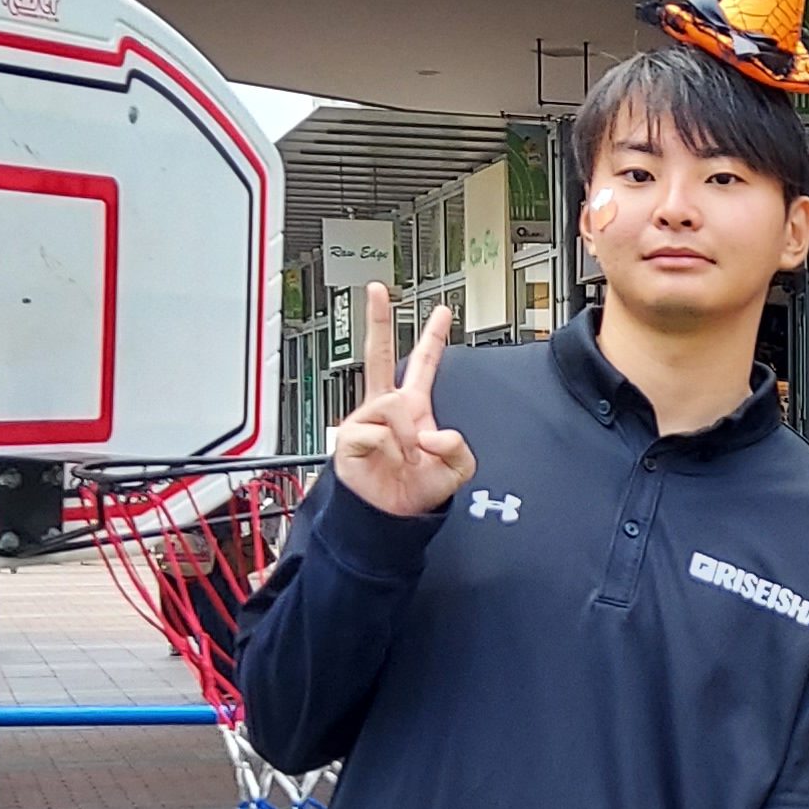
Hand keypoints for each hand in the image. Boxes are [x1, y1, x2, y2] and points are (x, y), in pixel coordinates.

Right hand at [330, 289, 475, 517]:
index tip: (442, 312)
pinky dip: (391, 450)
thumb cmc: (416, 491)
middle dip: (377, 320)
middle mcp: (386, 408)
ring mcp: (366, 420)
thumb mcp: (456, 468)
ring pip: (391, 406)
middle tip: (378, 291)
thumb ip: (458, 446)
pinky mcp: (349, 437)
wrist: (391, 517)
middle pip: (377, 354)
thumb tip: (434, 430)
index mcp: (412, 407)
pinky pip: (376, 432)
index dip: (433, 339)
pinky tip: (389, 461)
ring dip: (407, 435)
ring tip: (408, 457)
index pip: (423, 365)